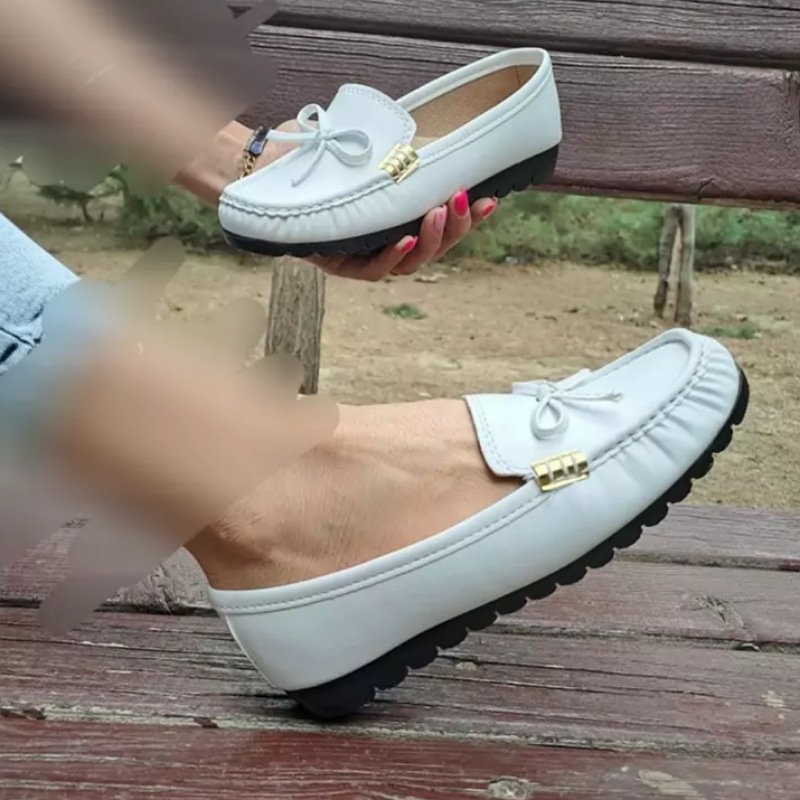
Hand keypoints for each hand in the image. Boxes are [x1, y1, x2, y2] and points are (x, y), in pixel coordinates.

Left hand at [259, 121, 498, 280]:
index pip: (442, 223)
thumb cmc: (320, 150)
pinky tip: (403, 241)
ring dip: (429, 241)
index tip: (490, 198)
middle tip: (462, 199)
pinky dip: (390, 257)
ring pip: (409, 263)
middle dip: (454, 227)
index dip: (468, 217)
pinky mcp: (336, 263)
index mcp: (399, 216)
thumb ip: (403, 147)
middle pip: (432, 247)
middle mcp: (386, 239)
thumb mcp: (370, 143)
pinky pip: (370, 271)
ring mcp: (363, 253)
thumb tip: (443, 131)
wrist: (267, 159)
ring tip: (437, 214)